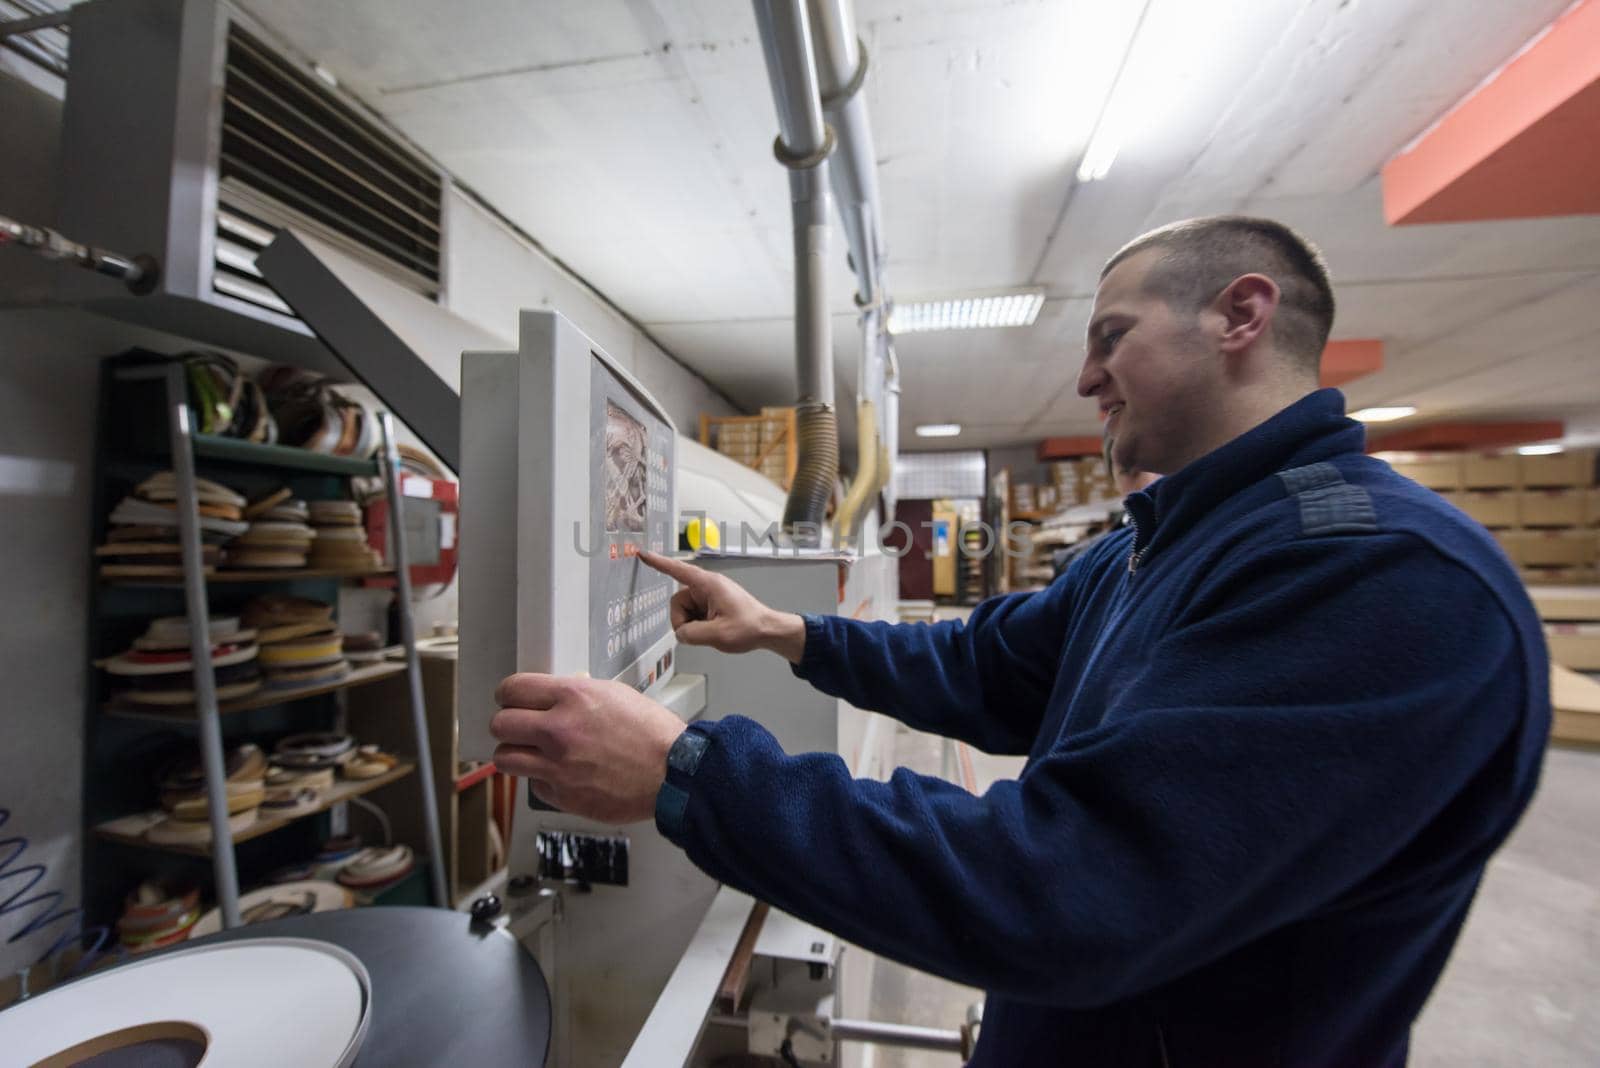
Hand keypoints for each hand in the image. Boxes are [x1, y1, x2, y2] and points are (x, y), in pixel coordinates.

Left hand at [491, 673, 685, 823]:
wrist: (674, 773)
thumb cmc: (652, 733)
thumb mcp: (614, 694)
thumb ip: (576, 695)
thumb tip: (551, 700)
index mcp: (572, 697)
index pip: (512, 689)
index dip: (508, 695)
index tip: (511, 700)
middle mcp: (558, 730)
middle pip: (500, 724)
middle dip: (507, 725)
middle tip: (519, 728)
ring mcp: (558, 766)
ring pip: (505, 758)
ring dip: (516, 754)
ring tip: (532, 754)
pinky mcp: (563, 796)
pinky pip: (534, 785)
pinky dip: (544, 780)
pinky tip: (564, 775)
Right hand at [640, 551, 805, 662]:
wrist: (768, 630)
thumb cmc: (748, 627)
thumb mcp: (718, 635)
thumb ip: (691, 634)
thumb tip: (680, 633)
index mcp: (708, 584)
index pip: (677, 570)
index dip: (658, 563)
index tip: (641, 554)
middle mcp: (705, 586)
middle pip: (677, 603)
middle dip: (682, 621)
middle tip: (702, 633)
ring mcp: (708, 596)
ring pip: (683, 612)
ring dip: (691, 625)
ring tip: (712, 631)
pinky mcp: (710, 605)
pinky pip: (692, 616)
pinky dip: (697, 626)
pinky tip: (713, 630)